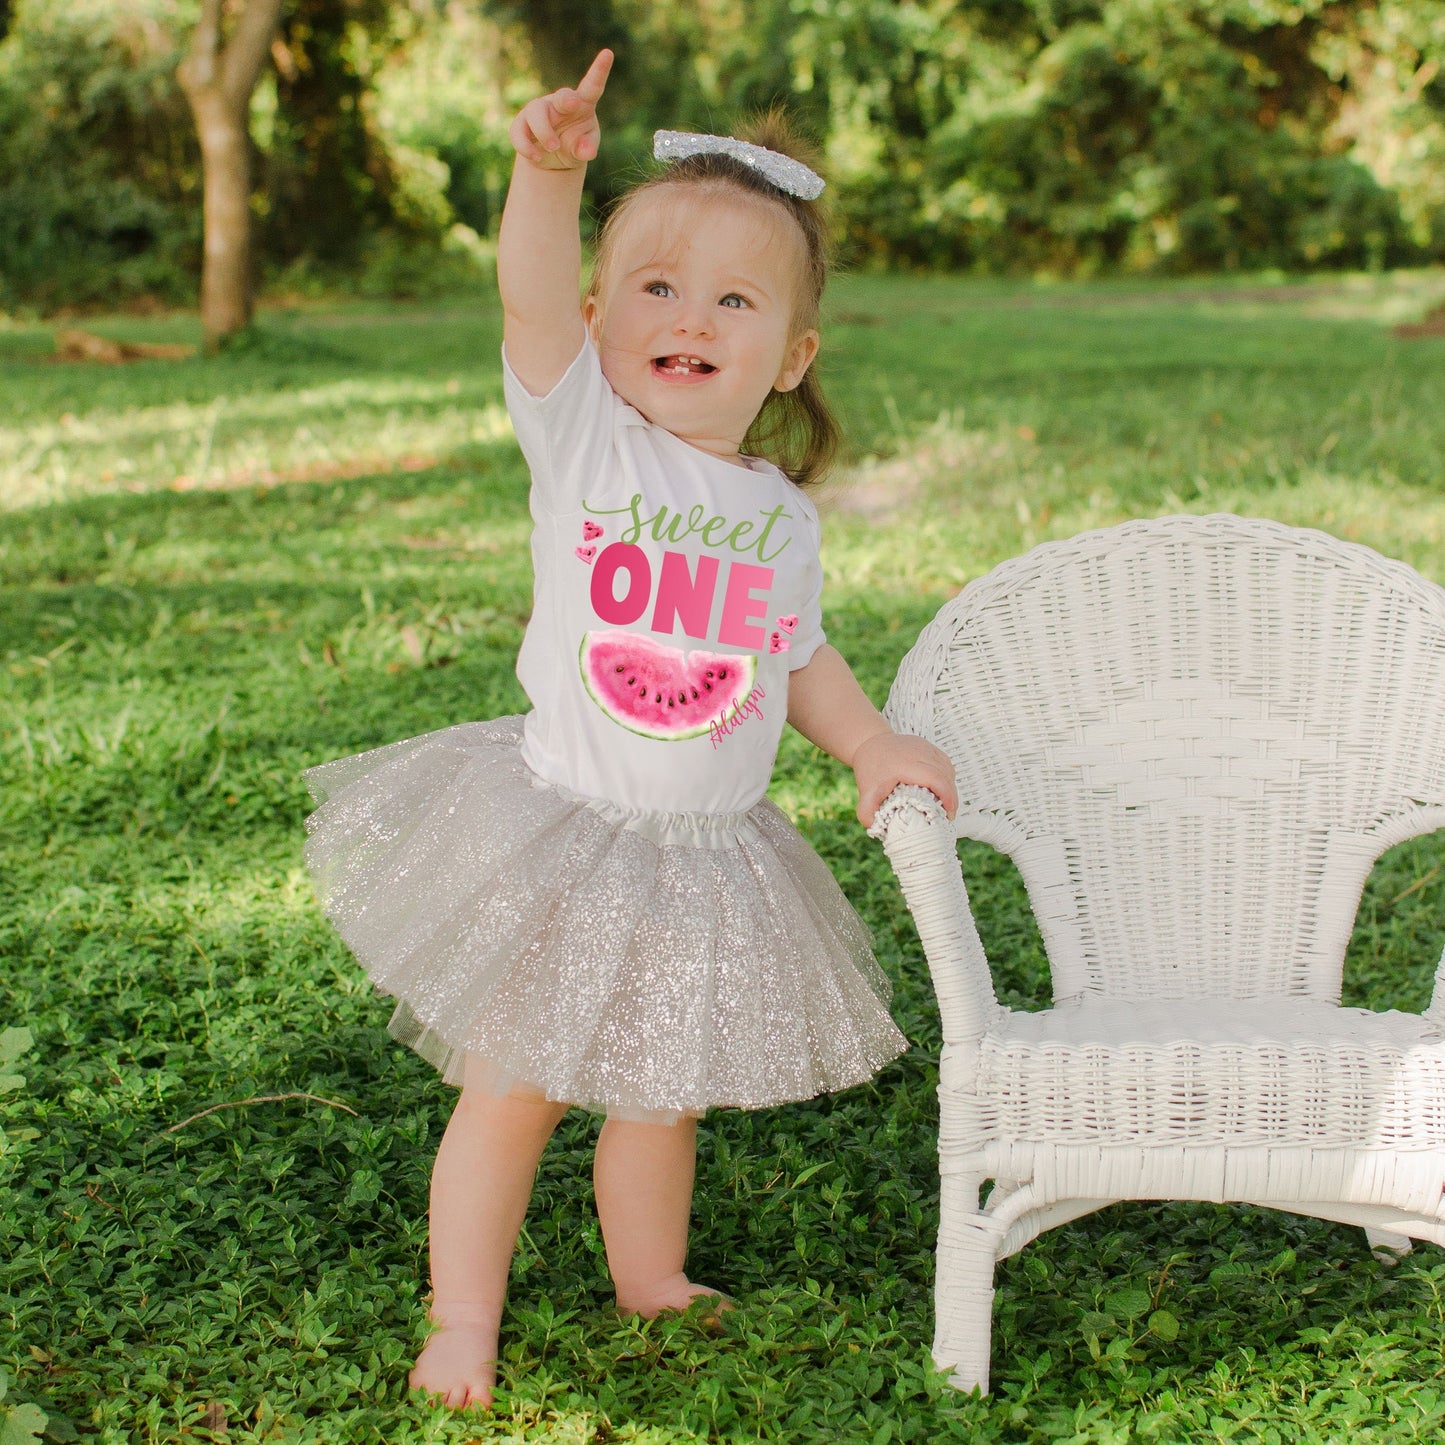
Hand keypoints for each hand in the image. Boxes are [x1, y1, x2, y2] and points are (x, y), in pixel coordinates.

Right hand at [509, 49, 612, 171]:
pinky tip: (537, 157)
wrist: (553, 159)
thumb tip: (588, 152)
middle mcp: (559, 103)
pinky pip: (519, 131)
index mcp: (582, 104)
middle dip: (566, 99)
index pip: (592, 87)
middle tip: (573, 104)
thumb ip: (587, 149)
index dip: (599, 71)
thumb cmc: (575, 145)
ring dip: (544, 132)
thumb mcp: (584, 150)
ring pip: (536, 113)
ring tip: (553, 148)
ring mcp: (539, 111)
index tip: (608, 53)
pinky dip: (526, 146)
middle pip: (561, 97)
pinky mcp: (522, 124)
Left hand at [851, 731, 957, 827]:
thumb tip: (877, 827)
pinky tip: (941, 789)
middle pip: (945, 774)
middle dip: (950, 797)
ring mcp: (926, 747)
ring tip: (944, 804)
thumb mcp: (867, 791)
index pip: (934, 777)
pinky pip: (945, 763)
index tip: (948, 812)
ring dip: (950, 788)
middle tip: (947, 815)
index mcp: (905, 763)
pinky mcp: (930, 747)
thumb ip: (867, 812)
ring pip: (948, 769)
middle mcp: (919, 752)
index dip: (946, 795)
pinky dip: (947, 778)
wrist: (870, 742)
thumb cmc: (871, 766)